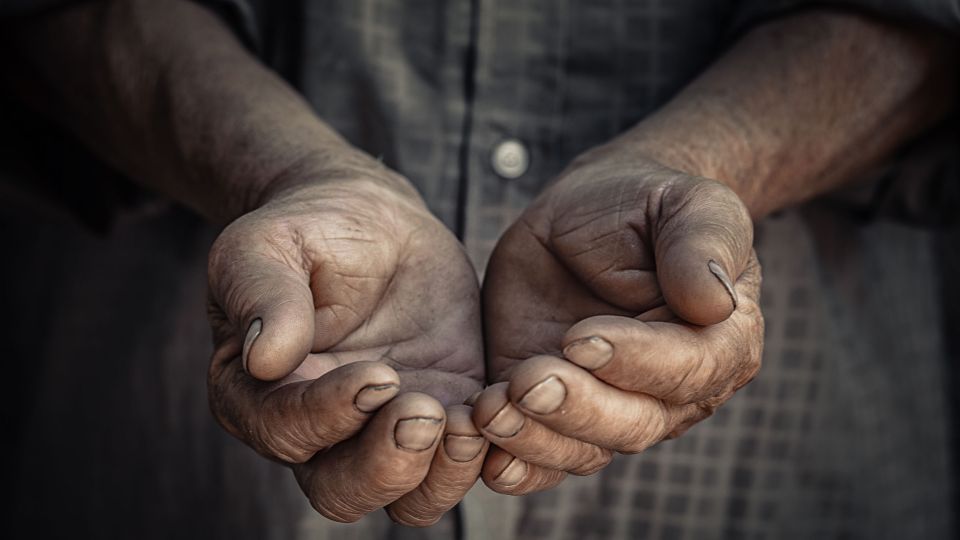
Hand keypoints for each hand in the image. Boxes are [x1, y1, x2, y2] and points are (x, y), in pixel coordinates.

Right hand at [206, 160, 487, 524]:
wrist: (375, 226)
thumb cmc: (308, 231)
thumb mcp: (267, 245)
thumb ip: (262, 294)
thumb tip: (264, 358)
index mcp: (258, 395)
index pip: (284, 432)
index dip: (328, 415)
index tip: (376, 375)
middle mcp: (318, 432)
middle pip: (343, 491)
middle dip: (386, 466)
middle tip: (425, 413)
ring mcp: (384, 432)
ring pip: (407, 498)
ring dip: (438, 475)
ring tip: (468, 422)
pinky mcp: (444, 416)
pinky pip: (461, 464)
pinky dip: (482, 454)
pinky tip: (499, 411)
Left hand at [475, 147, 762, 493]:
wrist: (591, 212)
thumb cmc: (647, 204)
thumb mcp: (689, 202)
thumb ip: (705, 243)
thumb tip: (714, 302)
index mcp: (718, 341)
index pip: (687, 369)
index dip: (635, 361)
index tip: (580, 338)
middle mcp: (672, 391)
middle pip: (633, 424)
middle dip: (577, 408)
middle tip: (528, 381)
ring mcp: (611, 407)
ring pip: (585, 449)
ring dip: (536, 439)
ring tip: (491, 409)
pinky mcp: (555, 412)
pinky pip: (543, 458)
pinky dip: (517, 465)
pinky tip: (487, 457)